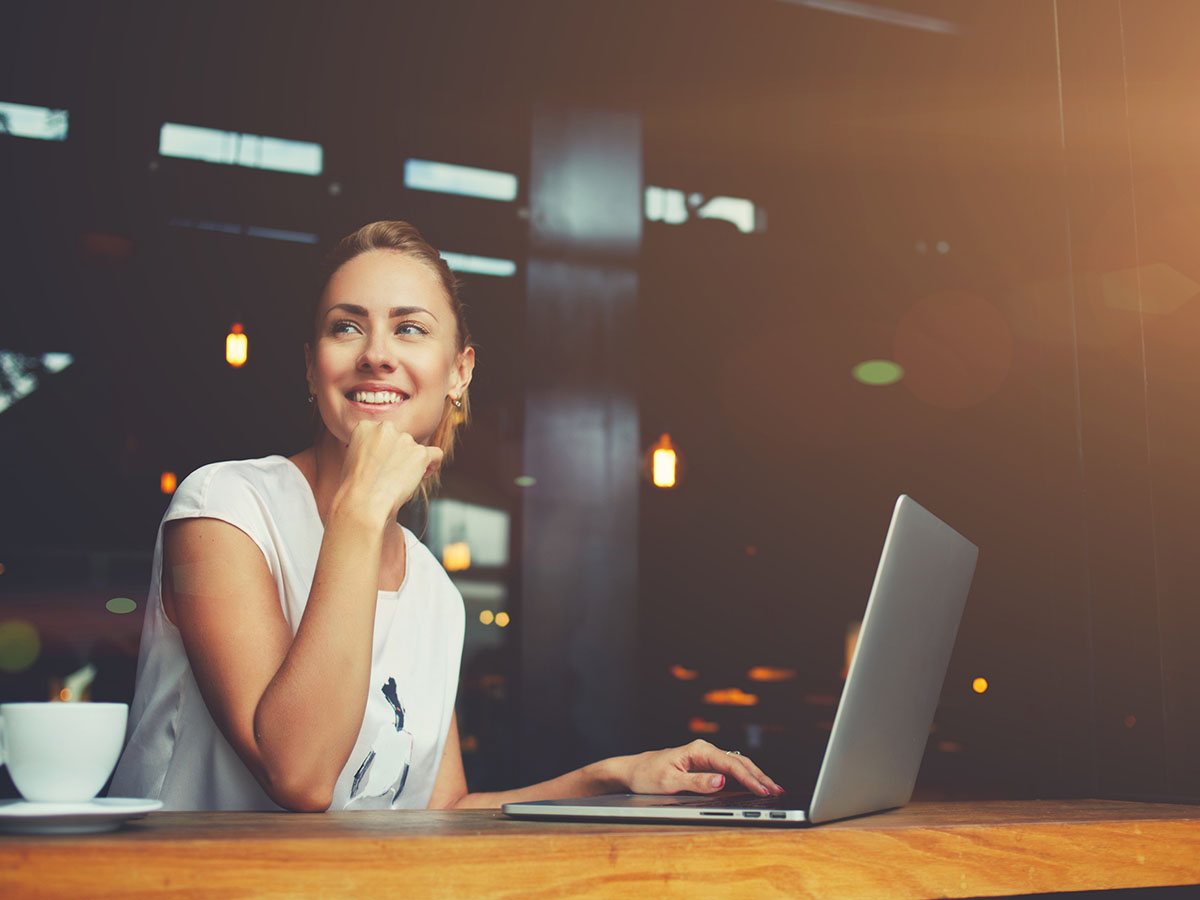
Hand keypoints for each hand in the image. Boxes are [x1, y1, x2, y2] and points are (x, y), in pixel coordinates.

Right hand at [338, 421, 442, 525]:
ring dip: (412, 464)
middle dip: (399, 456)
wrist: (362, 502)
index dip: (386, 450)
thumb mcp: (353, 460)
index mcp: (365, 427)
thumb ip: (370, 450)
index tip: (384, 463)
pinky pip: (436, 454)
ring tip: (400, 484)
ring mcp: (404, 439)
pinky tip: (426, 474)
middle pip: (400, 440)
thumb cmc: (354, 489)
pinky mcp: (420, 453)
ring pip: (415, 449)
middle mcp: (385, 428)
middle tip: (392, 476)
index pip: (383, 434)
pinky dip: (434, 464)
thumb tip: (388, 455)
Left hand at [621, 740, 782, 796]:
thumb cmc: (647, 775)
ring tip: (773, 789)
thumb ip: (696, 782)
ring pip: (737, 766)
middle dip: (759, 777)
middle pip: (739, 762)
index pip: (730, 764)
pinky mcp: (704, 766)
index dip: (749, 778)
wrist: (632, 771)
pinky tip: (754, 786)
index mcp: (698, 750)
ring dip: (755, 777)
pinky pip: (729, 771)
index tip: (763, 790)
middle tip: (777, 791)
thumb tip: (721, 780)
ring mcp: (705, 758)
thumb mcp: (669, 782)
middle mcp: (704, 750)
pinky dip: (744, 778)